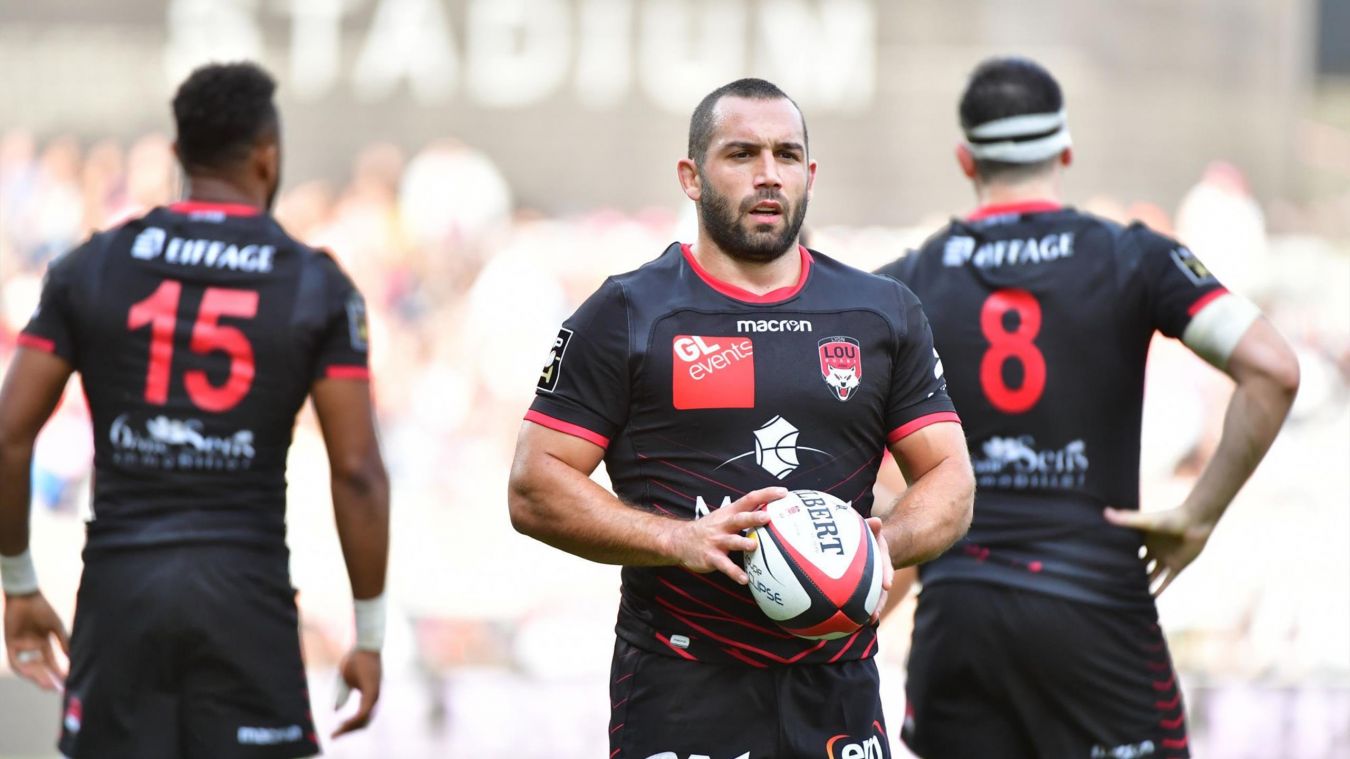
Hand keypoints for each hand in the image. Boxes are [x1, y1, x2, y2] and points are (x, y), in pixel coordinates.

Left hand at [4, 591, 68, 690]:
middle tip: (56, 689)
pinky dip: (24, 667)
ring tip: (47, 684)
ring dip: (37, 677)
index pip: (52, 662)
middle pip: (40, 668)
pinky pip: (16, 660)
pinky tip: (33, 673)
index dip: (58, 672)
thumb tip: (72, 658)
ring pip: (28, 667)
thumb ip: (63, 643)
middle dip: (48, 679)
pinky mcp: (10, 644)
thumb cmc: (42, 609)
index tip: (67, 682)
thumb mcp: (56, 627)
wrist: (26, 597)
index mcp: (44, 643)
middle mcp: (32, 648)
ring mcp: (21, 647)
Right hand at [331, 649, 380, 737]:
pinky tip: (344, 724)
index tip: (334, 733)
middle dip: (348, 731)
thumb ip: (343, 694)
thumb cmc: (356, 660)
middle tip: (334, 737)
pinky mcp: (372, 691)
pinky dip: (354, 720)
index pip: (360, 718)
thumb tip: (336, 710)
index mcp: (369, 697)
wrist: (365, 645)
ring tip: (337, 733)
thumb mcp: (345, 680)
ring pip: (364, 720)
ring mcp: (375, 695)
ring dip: (350, 728)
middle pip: (363, 722)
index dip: (348, 727)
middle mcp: (375, 698)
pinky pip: (364, 711)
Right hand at [667, 487, 783, 583]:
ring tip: (754, 547)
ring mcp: (717, 541)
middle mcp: (723, 525)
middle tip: (768, 518)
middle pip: (740, 519)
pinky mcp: (711, 557)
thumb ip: (745, 514)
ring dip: (743, 543)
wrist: (679, 540)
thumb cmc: (709, 529)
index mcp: (729, 513)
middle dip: (753, 518)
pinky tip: (744, 579)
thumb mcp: (724, 516)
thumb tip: (772, 513)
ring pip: (732, 541)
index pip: (750, 499)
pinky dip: (734, 573)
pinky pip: (724, 566)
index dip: (766, 494)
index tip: (783, 492)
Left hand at [865, 517, 894, 623]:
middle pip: (880, 590)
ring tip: (866, 621)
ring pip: (873, 598)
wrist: (872, 546)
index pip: (885, 567)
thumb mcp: (871, 530)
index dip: (886, 575)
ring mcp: (874, 582)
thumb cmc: (868, 537)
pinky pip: (863, 600)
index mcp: (882, 559)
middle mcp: (879, 573)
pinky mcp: (866, 589)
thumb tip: (876, 521)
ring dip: (871, 610)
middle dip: (878, 602)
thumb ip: (872, 527)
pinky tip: (850, 620)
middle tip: (873, 614)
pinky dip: (858, 608)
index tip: (887, 585)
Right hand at [1104, 506, 1212, 596]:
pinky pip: (1167, 581)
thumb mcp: (1146, 521)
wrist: (1195, 522)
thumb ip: (1126, 519)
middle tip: (1115, 585)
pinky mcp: (1177, 566)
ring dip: (1144, 584)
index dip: (1119, 559)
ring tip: (1129, 595)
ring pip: (1152, 575)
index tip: (1106, 568)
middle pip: (1139, 565)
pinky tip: (1150, 600)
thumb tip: (1105, 512)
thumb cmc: (1170, 518)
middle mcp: (1153, 551)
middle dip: (1130, 574)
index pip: (1129, 552)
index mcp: (1144, 540)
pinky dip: (1160, 590)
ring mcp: (1165, 559)